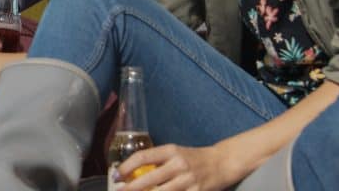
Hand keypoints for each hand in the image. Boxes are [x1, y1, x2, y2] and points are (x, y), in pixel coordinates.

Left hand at [117, 144, 232, 190]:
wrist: (221, 163)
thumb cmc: (193, 158)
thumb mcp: (174, 153)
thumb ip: (157, 161)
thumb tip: (132, 173)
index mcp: (171, 151)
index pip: (143, 157)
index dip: (127, 167)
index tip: (116, 175)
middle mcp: (179, 165)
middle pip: (149, 179)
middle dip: (131, 188)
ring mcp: (188, 181)